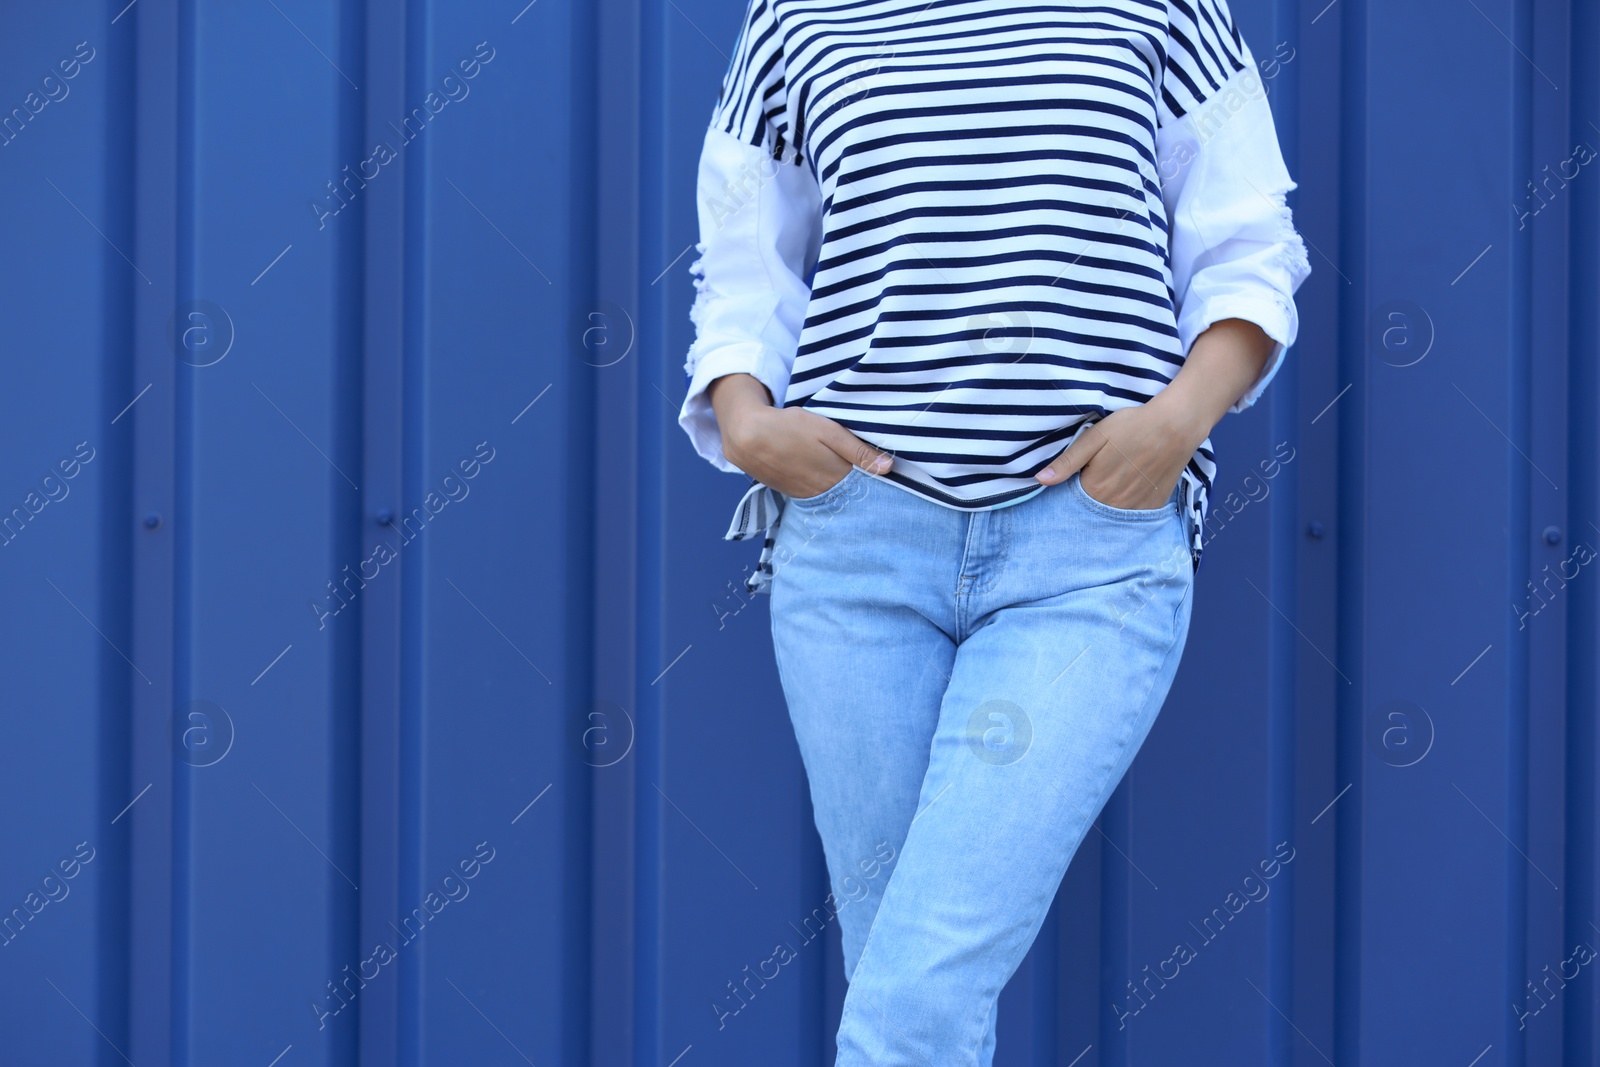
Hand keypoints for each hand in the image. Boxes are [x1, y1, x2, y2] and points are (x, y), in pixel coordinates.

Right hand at [709, 373, 893, 496]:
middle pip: (851, 493)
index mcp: (836, 475)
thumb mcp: (827, 431)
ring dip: (844, 488)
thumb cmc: (789, 427)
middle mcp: (823, 491)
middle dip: (863, 486)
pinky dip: (826, 488)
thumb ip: (858, 450)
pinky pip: (818, 495)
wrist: (747, 436)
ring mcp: (807, 495)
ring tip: (847, 473)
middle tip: (872, 475)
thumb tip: (888, 468)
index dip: (877, 479)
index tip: (890, 474)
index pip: (867, 485)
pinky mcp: (794, 494)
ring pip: (834, 495)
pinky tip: (827, 477)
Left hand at [1033, 399, 1207, 510]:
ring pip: (1111, 515)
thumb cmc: (1132, 427)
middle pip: (1091, 511)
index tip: (1074, 482)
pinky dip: (1126, 507)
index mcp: (1095, 489)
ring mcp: (1135, 509)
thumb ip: (1067, 462)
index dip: (1070, 492)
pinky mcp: (1153, 506)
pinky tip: (1129, 490)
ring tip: (1113, 483)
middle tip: (1098, 478)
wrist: (1175, 426)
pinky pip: (1133, 515)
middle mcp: (1113, 506)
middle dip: (1086, 502)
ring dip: (1107, 506)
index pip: (1071, 502)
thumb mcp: (1095, 437)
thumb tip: (1040, 480)